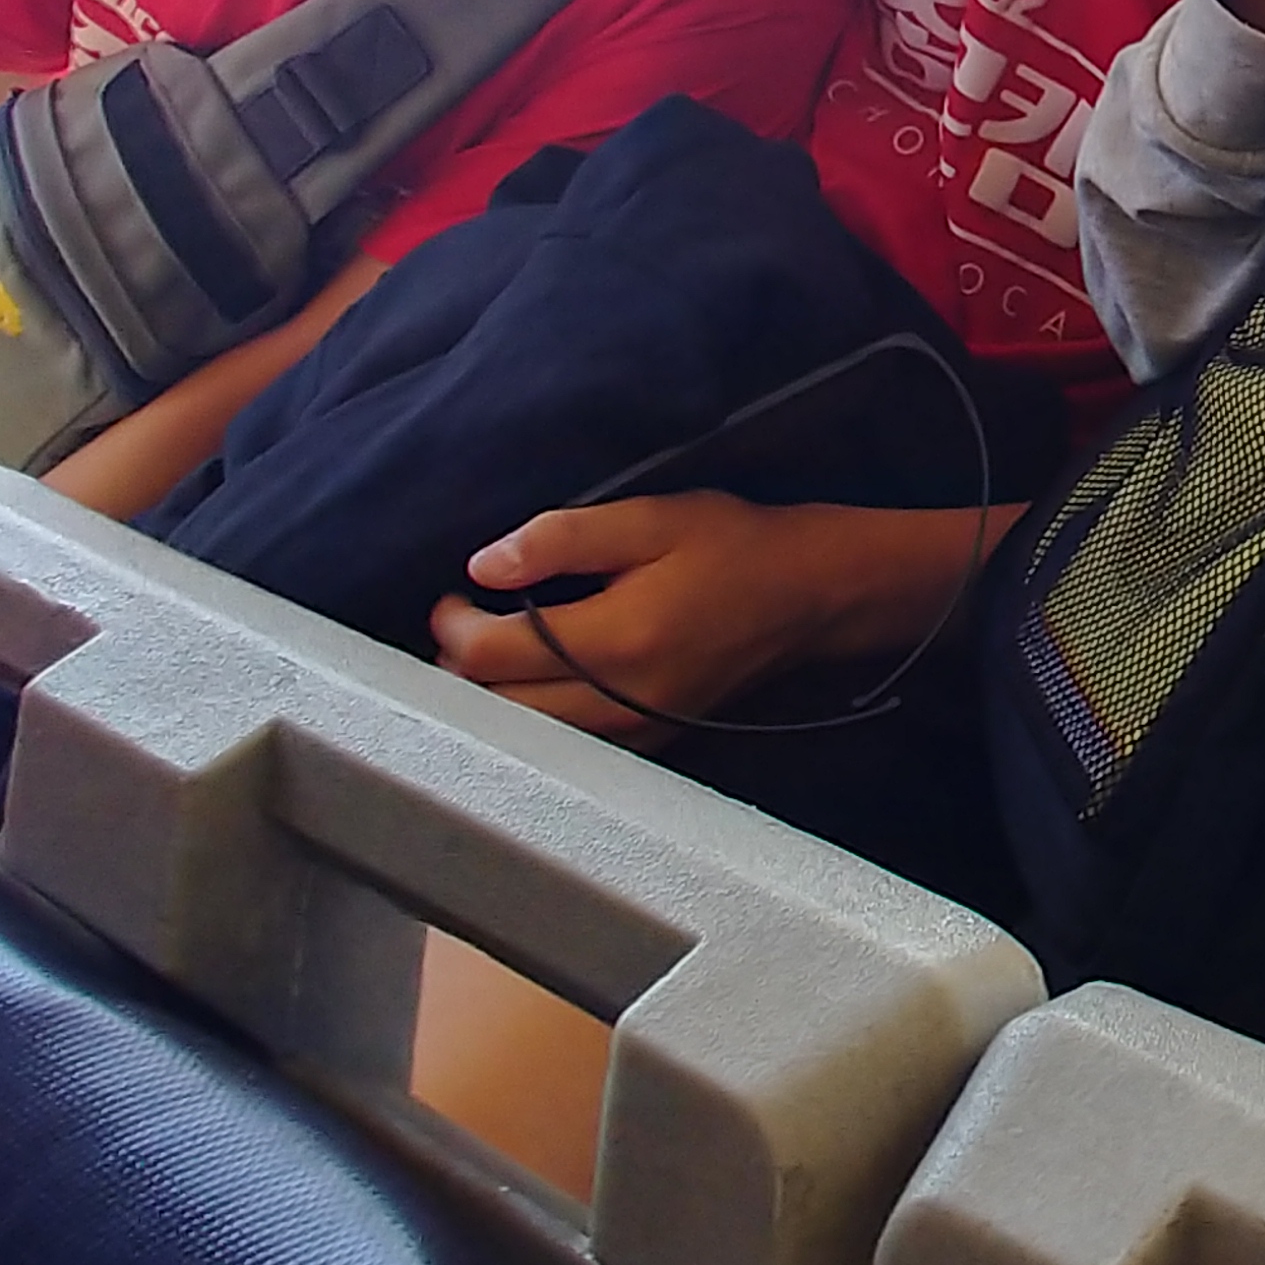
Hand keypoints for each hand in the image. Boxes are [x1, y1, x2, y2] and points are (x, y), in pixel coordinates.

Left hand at [432, 493, 836, 741]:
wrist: (810, 596)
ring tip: (490, 652)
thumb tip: (485, 565)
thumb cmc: (735, 546)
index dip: (454, 623)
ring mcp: (634, 730)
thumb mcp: (653, 518)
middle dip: (462, 667)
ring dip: (492, 698)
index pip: (492, 654)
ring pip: (525, 735)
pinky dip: (533, 718)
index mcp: (616, 640)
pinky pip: (565, 746)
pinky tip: (535, 682)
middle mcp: (619, 700)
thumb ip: (564, 538)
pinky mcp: (647, 742)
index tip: (456, 593)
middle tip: (462, 622)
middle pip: (496, 708)